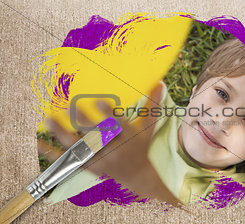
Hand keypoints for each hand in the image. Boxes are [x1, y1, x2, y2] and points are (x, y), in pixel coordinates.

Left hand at [41, 83, 181, 205]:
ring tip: (49, 119)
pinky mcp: (90, 167)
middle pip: (97, 136)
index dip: (108, 113)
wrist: (139, 177)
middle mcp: (115, 149)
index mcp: (129, 138)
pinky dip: (53, 153)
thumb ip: (151, 105)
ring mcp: (101, 160)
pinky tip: (39, 142)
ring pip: (80, 148)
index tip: (97, 99)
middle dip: (84, 122)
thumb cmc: (142, 147)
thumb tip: (160, 82)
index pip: (119, 125)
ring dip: (63, 135)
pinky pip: (70, 161)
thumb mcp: (148, 127)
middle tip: (70, 106)